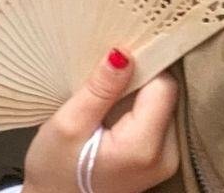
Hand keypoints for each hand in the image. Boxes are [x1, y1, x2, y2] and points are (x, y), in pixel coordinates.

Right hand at [22, 50, 179, 192]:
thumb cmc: (55, 170)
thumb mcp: (68, 124)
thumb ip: (100, 89)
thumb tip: (124, 54)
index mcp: (144, 146)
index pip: (164, 86)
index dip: (143, 66)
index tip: (116, 60)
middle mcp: (166, 156)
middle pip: (167, 96)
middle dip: (140, 81)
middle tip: (106, 81)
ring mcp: (167, 161)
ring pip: (164, 106)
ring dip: (139, 96)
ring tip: (106, 101)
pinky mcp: (162, 162)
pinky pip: (159, 122)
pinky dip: (139, 112)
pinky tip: (113, 115)